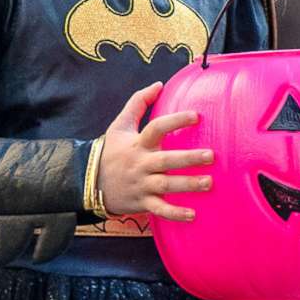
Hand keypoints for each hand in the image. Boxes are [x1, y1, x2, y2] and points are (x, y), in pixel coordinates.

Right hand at [98, 83, 211, 221]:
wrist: (88, 182)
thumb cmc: (110, 151)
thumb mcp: (119, 125)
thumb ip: (138, 103)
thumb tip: (158, 84)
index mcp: (138, 144)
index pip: (156, 128)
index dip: (175, 121)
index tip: (196, 116)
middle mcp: (141, 164)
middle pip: (166, 160)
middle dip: (188, 159)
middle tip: (211, 155)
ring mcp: (141, 184)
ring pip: (166, 185)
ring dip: (187, 184)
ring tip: (208, 182)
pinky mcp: (142, 202)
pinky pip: (159, 209)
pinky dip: (174, 214)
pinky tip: (192, 215)